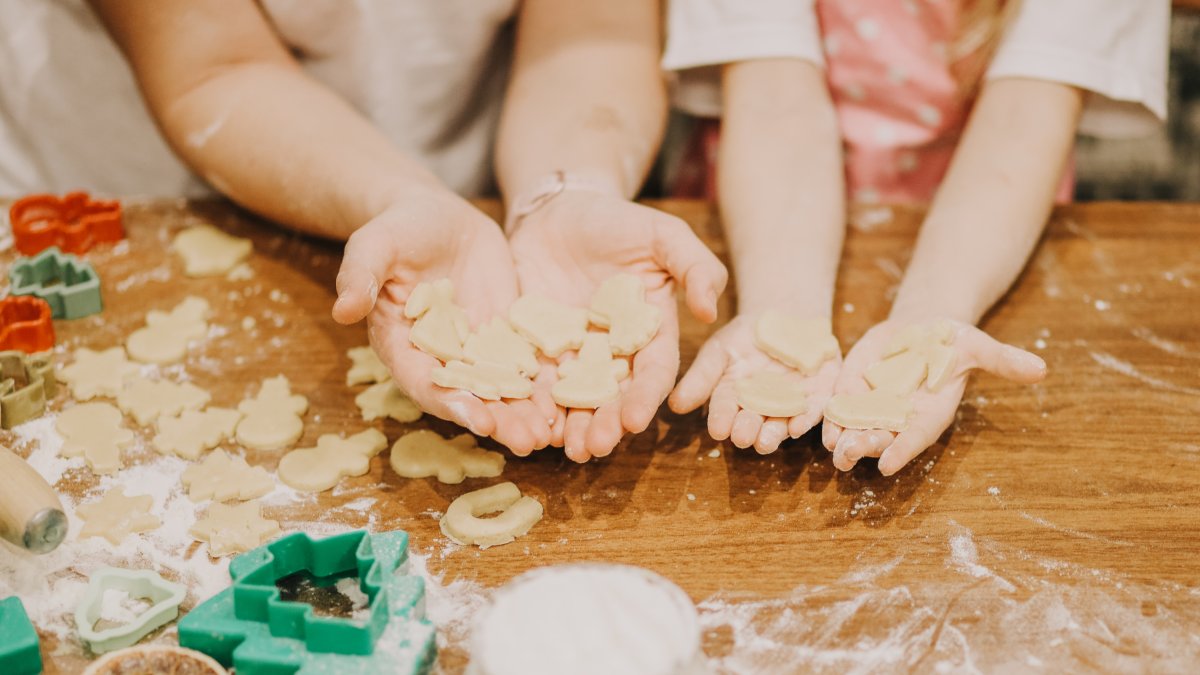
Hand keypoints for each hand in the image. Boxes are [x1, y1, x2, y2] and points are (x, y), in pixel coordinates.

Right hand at [332, 191, 554, 454]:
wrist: (433, 217)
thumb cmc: (395, 231)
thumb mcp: (374, 246)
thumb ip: (360, 277)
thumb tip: (341, 309)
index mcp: (402, 346)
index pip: (424, 382)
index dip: (449, 402)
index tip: (475, 418)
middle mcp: (440, 358)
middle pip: (469, 396)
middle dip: (497, 419)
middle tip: (525, 440)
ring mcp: (476, 349)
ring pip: (502, 388)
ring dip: (525, 412)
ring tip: (553, 432)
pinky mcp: (506, 334)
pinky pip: (527, 362)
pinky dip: (547, 382)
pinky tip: (575, 397)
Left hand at [509, 191, 726, 461]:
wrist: (557, 209)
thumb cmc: (617, 221)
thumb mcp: (664, 234)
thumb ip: (696, 267)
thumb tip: (710, 312)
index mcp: (649, 333)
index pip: (652, 373)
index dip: (645, 398)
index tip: (635, 421)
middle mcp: (612, 353)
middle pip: (611, 397)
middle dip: (604, 425)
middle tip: (593, 447)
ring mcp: (572, 354)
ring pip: (572, 399)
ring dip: (569, 426)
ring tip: (563, 449)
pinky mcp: (534, 348)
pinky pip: (532, 381)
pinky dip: (530, 405)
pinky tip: (525, 424)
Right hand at [669, 314, 839, 453]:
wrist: (787, 316)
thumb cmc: (747, 334)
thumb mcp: (719, 349)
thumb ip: (701, 376)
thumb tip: (675, 405)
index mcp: (734, 398)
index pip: (725, 411)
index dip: (721, 420)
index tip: (717, 430)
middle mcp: (761, 407)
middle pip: (753, 424)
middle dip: (747, 431)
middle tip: (741, 438)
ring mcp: (790, 404)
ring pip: (781, 424)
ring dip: (774, 434)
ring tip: (765, 442)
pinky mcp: (818, 398)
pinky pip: (813, 412)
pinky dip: (806, 420)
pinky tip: (798, 426)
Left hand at [823, 319, 1046, 474]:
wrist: (922, 329)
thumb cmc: (953, 340)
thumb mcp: (977, 345)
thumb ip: (1003, 360)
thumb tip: (1042, 369)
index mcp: (931, 413)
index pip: (916, 437)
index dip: (902, 450)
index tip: (888, 465)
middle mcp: (901, 417)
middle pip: (882, 439)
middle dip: (865, 448)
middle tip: (848, 457)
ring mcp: (875, 408)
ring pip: (857, 430)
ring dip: (843, 440)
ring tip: (832, 449)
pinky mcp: (854, 393)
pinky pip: (840, 411)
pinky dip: (831, 420)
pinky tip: (820, 427)